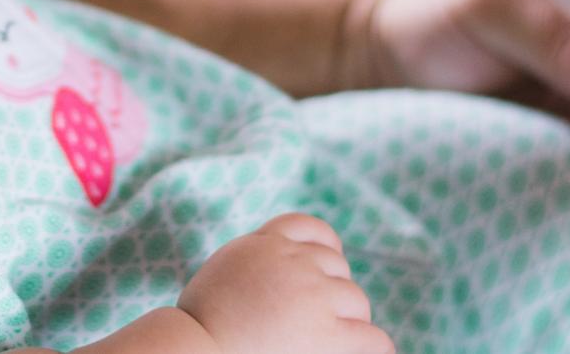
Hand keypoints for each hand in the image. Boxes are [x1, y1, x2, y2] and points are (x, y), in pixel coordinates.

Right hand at [178, 214, 392, 353]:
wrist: (194, 347)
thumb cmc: (198, 324)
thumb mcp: (225, 271)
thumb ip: (254, 262)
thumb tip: (274, 273)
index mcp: (264, 243)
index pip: (310, 229)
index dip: (323, 249)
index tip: (325, 269)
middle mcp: (292, 261)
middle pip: (336, 266)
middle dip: (333, 289)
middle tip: (323, 317)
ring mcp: (313, 294)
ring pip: (355, 300)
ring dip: (350, 318)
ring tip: (339, 338)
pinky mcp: (327, 332)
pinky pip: (372, 338)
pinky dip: (374, 347)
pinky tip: (368, 353)